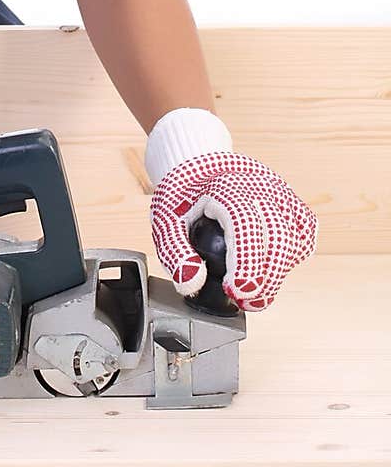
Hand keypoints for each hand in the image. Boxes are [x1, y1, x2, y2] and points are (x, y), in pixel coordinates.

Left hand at [149, 150, 317, 310]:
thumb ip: (176, 254)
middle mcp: (260, 187)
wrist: (201, 166)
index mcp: (225, 187)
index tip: (237, 292)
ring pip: (294, 238)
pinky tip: (269, 268)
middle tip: (246, 300)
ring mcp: (280, 194)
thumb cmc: (183, 194)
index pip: (245, 224)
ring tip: (254, 289)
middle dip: (266, 277)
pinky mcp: (291, 204)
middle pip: (278, 236)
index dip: (246, 263)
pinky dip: (289, 258)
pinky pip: (302, 236)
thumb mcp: (165, 221)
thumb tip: (192, 284)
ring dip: (278, 271)